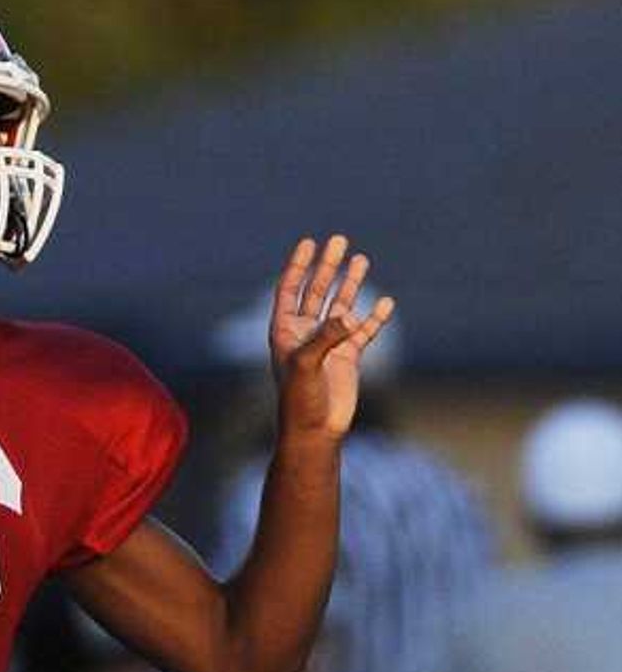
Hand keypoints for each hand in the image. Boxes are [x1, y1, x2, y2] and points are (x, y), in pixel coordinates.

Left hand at [268, 235, 393, 441]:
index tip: (309, 243)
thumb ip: (325, 337)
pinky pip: (364, 331)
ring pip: (341, 306)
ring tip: (361, 259)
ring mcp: (328, 344)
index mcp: (285, 332)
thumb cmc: (300, 400)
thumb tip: (349, 315)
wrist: (315, 431)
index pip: (289, 290)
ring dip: (350, 284)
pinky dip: (374, 317)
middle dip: (328, 266)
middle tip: (339, 240)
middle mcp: (306, 334)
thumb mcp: (306, 366)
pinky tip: (385, 303)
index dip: (298, 266)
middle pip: (317, 291)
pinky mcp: (348, 357)